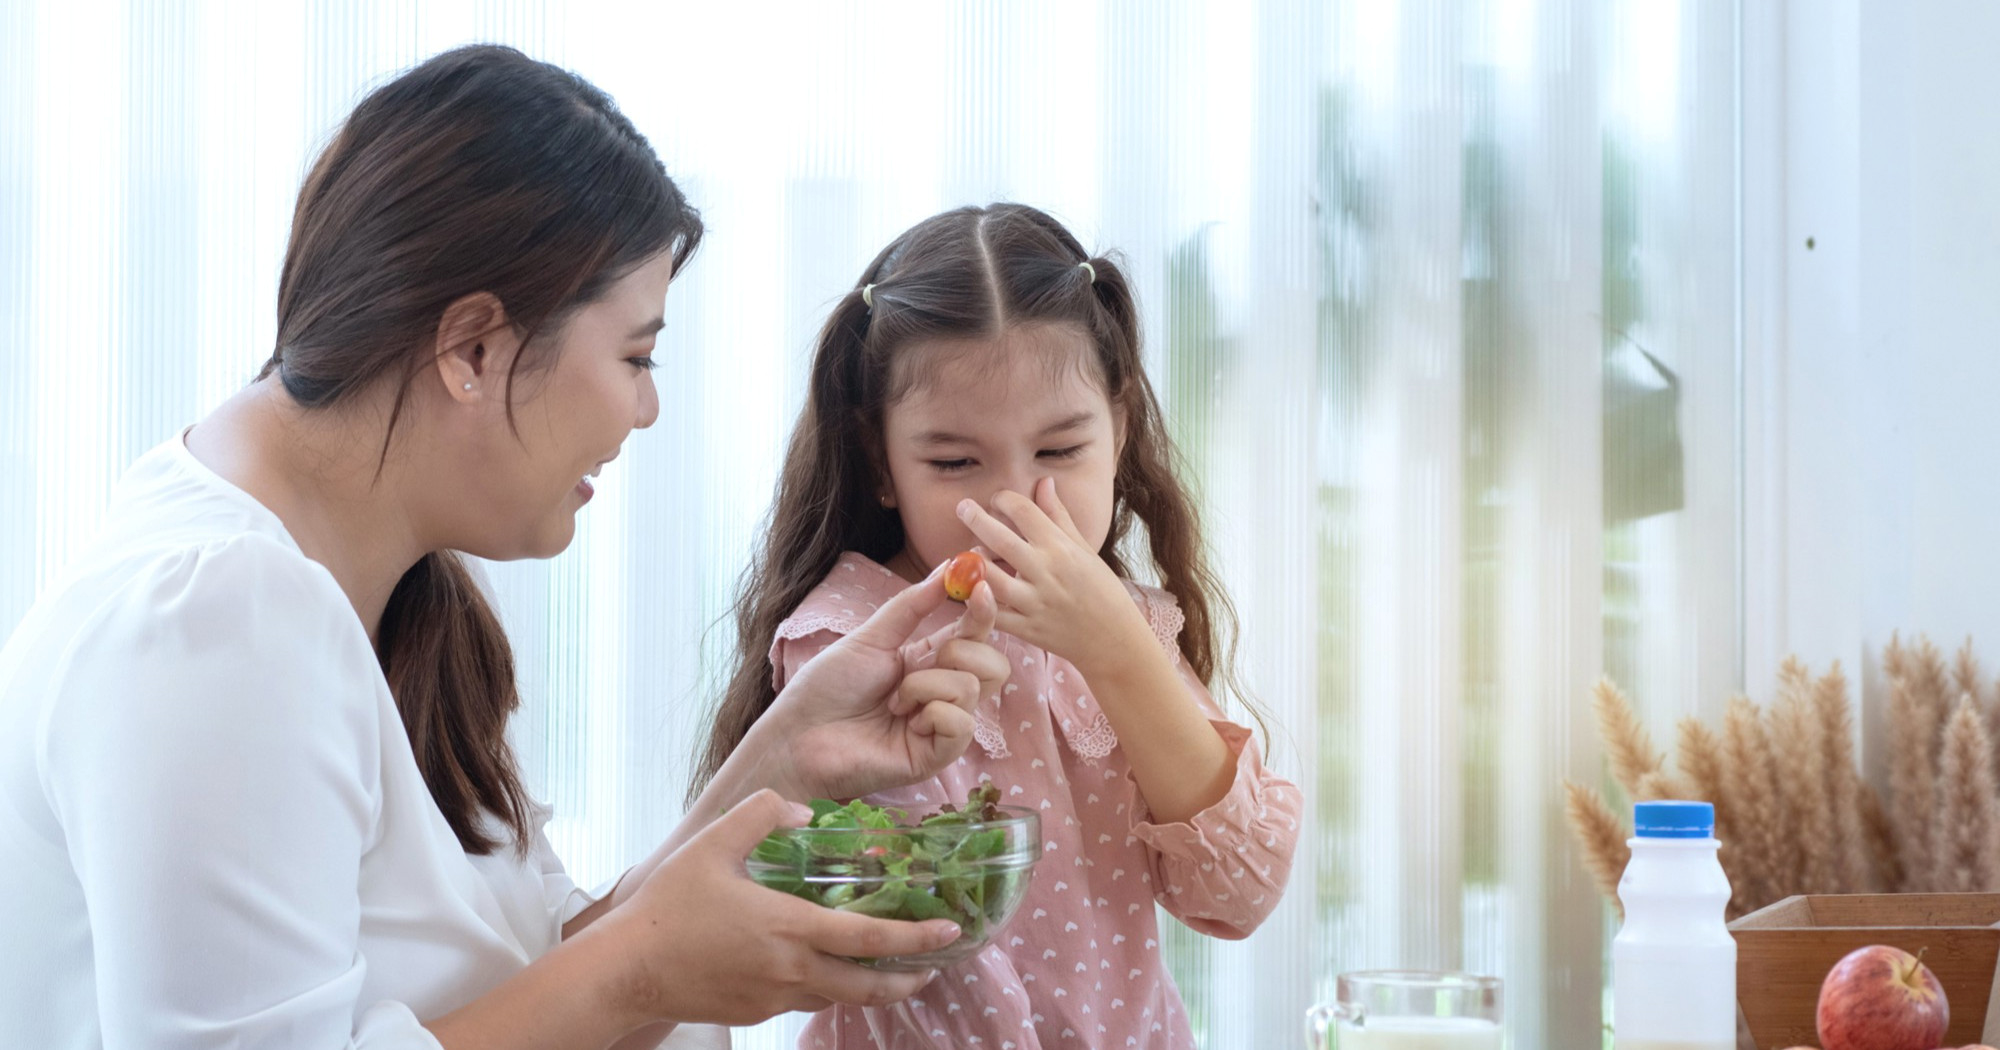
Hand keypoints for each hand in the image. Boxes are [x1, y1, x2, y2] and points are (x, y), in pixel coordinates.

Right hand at [586, 790, 960, 1026]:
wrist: (626, 969)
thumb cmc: (669, 904)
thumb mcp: (715, 841)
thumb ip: (766, 813)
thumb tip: (807, 814)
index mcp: (789, 927)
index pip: (870, 938)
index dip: (916, 938)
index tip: (949, 932)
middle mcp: (791, 970)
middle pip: (868, 986)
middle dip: (909, 978)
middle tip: (934, 965)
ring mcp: (773, 997)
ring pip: (838, 997)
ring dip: (869, 985)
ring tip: (887, 967)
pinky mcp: (755, 1013)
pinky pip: (802, 999)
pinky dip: (824, 986)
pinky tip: (820, 966)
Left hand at [758, 564, 1008, 801]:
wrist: (798, 734)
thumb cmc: (827, 687)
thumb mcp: (871, 637)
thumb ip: (912, 606)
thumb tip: (948, 567)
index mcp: (928, 661)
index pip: (975, 634)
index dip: (984, 610)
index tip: (980, 586)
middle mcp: (941, 693)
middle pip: (994, 664)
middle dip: (963, 650)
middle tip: (924, 659)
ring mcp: (942, 725)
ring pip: (972, 688)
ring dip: (926, 685)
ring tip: (893, 702)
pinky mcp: (938, 755)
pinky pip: (961, 723)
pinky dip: (932, 714)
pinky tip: (904, 724)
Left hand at [956, 476, 1153, 672]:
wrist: (1113, 638)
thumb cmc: (1101, 589)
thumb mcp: (1084, 548)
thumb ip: (1058, 515)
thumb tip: (1044, 481)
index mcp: (1060, 547)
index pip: (1023, 511)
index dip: (1004, 499)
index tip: (998, 499)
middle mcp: (1045, 571)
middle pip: (1000, 538)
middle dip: (975, 518)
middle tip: (963, 507)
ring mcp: (1034, 602)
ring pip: (990, 577)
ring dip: (974, 562)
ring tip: (969, 554)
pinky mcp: (1026, 628)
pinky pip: (992, 613)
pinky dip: (976, 601)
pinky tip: (970, 588)